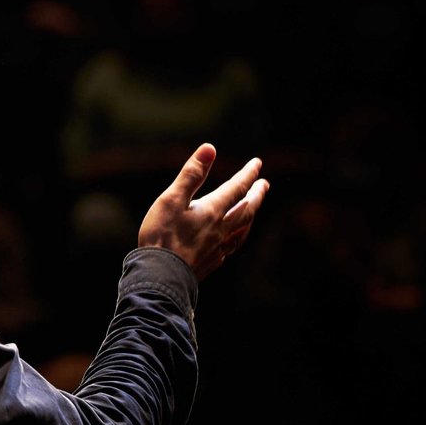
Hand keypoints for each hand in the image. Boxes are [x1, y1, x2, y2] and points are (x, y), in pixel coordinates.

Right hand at [137, 143, 268, 279]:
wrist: (161, 276)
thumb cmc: (162, 235)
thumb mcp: (171, 199)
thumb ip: (191, 174)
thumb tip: (210, 149)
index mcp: (212, 211)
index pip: (236, 188)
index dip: (248, 174)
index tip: (257, 163)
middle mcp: (221, 229)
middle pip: (246, 209)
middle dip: (256, 195)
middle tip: (264, 184)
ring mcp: (218, 247)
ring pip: (243, 229)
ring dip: (251, 216)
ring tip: (254, 210)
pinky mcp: (211, 262)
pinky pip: (232, 246)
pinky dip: (238, 236)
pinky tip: (233, 239)